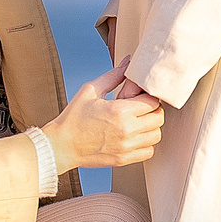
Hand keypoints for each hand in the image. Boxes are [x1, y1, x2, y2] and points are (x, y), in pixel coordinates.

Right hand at [43, 70, 163, 168]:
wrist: (61, 145)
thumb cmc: (73, 118)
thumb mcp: (91, 90)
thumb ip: (114, 76)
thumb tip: (128, 62)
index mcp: (120, 111)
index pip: (153, 101)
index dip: (148, 96)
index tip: (139, 97)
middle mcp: (127, 130)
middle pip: (159, 118)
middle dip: (152, 111)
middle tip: (139, 109)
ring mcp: (126, 147)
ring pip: (156, 135)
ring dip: (150, 127)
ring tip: (136, 123)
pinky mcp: (124, 159)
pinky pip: (149, 151)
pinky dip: (146, 144)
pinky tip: (134, 137)